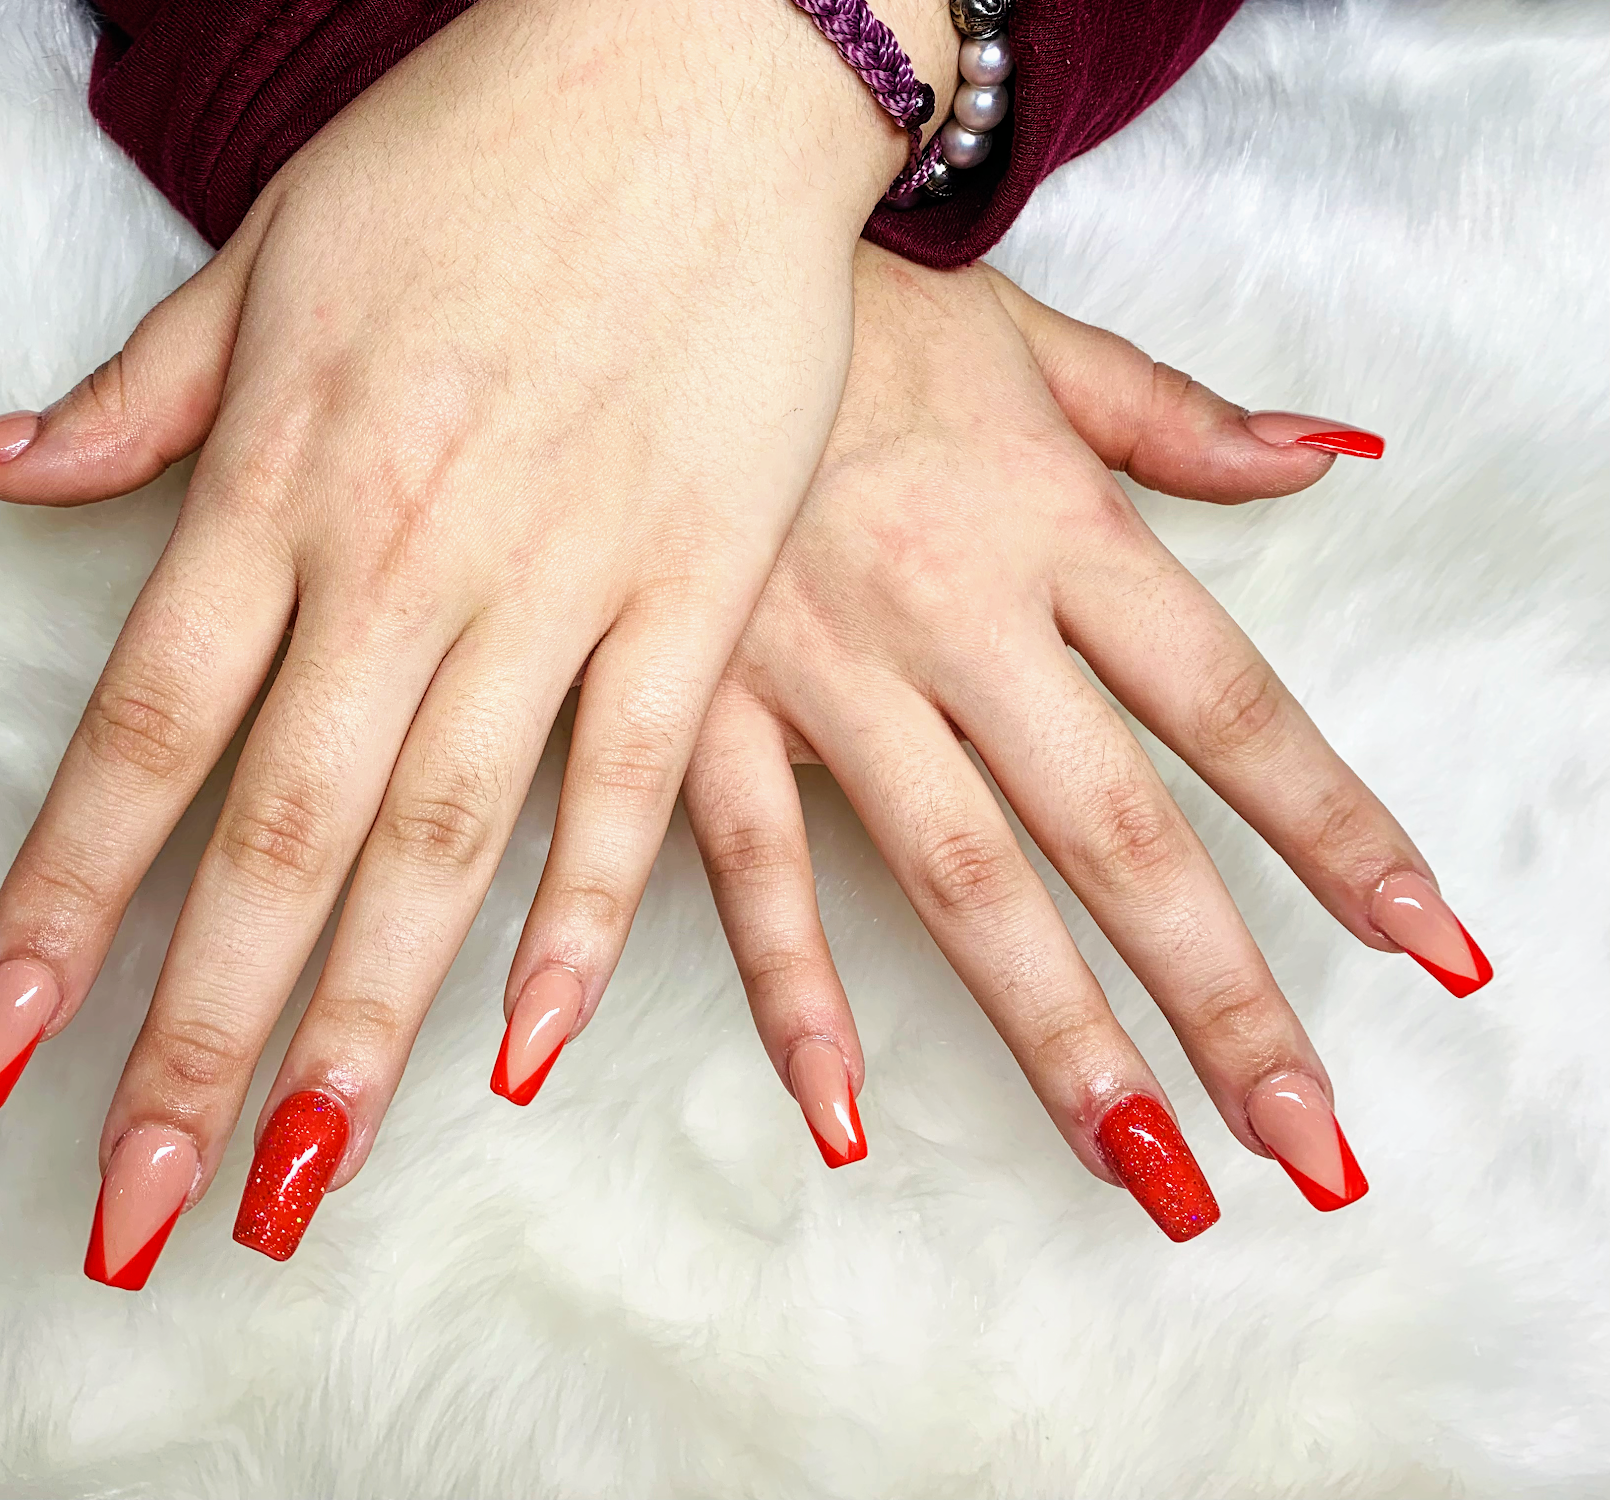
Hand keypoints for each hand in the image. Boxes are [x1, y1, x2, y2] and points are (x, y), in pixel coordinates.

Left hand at [0, 0, 957, 1285]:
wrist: (693, 73)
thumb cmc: (468, 162)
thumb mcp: (262, 259)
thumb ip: (131, 400)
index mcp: (281, 479)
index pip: (144, 731)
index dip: (70, 900)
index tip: (7, 1046)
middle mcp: (403, 557)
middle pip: (281, 833)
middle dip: (197, 1034)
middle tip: (139, 1204)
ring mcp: (558, 580)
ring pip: (441, 841)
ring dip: (364, 1024)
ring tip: (294, 1173)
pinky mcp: (693, 590)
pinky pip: (629, 786)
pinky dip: (578, 920)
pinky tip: (519, 1049)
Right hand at [674, 245, 1486, 1238]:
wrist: (646, 268)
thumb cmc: (850, 315)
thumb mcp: (1031, 342)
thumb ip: (1178, 419)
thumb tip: (1331, 456)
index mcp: (1053, 527)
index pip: (1229, 705)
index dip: (1334, 829)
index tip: (1424, 945)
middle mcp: (956, 617)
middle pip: (1114, 830)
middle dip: (1215, 990)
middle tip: (1299, 1140)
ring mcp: (822, 673)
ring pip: (958, 876)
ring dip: (1053, 1031)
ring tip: (1137, 1164)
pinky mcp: (699, 706)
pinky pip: (748, 868)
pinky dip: (792, 992)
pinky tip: (842, 1116)